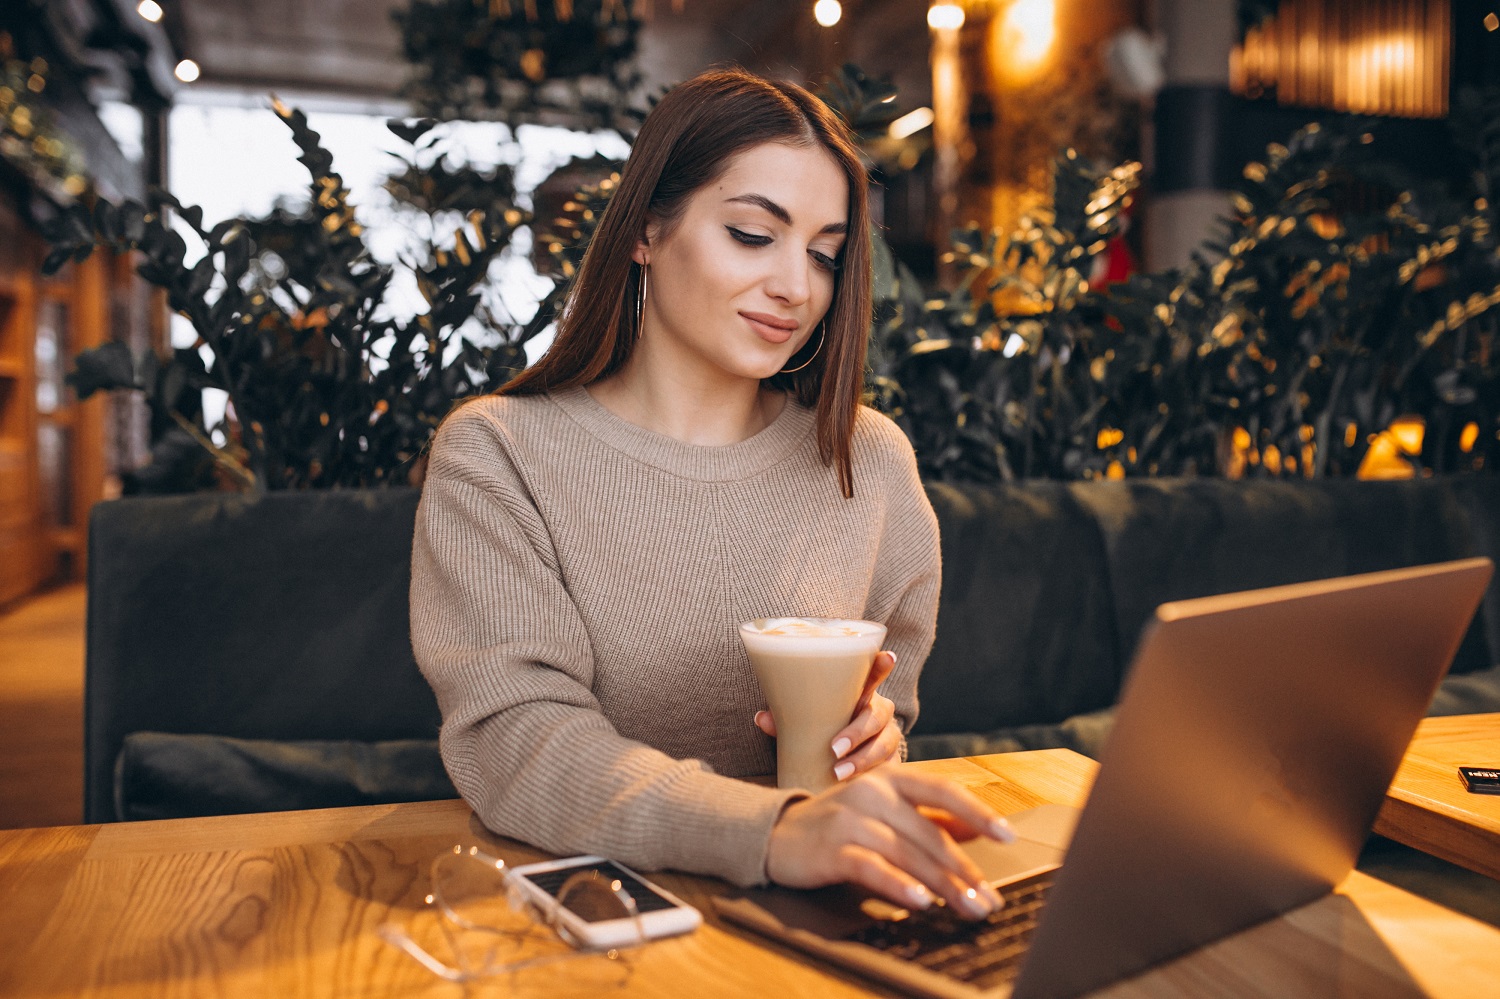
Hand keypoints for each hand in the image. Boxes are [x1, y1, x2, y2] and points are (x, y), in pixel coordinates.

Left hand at [754, 650, 902, 782]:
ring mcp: (888, 738)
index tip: (887, 657)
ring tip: (838, 773)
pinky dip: (872, 776)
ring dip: (861, 760)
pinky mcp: (890, 763)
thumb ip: (786, 718)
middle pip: (878, 716)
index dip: (881, 666)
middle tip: (834, 749)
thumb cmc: (824, 729)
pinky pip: (889, 770)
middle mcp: (879, 713)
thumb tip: (761, 718)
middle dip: (857, 732)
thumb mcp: (807, 720)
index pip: (873, 675)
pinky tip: (856, 785)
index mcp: (860, 694)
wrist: (838, 761)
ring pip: (884, 746)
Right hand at [766, 768, 1016, 917]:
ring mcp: (850, 818)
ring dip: (942, 885)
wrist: (775, 833)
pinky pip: (872, 868)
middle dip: (964, 870)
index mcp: (890, 778)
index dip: (977, 812)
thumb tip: (978, 828)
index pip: (942, 790)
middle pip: (929, 832)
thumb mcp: (885, 812)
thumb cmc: (838, 824)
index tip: (1006, 836)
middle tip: (987, 898)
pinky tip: (920, 902)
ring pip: (907, 853)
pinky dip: (899, 886)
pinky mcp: (831, 848)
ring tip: (966, 906)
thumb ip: (929, 818)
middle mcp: (872, 791)